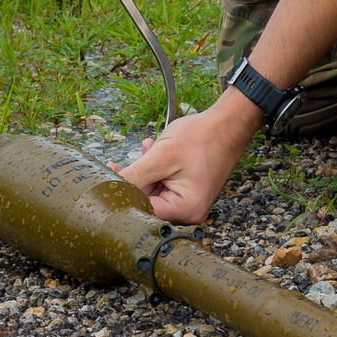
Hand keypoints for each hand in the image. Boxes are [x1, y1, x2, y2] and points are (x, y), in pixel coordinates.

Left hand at [112, 94, 262, 223]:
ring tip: (151, 147)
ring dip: (147, 169)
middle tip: (138, 154)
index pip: (143, 210)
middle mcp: (189, 212)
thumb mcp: (161, 156)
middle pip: (148, 202)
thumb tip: (109, 189)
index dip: (124, 192)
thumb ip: (134, 176)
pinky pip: (164, 184)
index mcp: (185, 210)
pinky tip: (156, 150)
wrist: (228, 124)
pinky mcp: (188, 191)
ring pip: (154, 190)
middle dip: (139, 176)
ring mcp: (189, 202)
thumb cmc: (202, 138)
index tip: (111, 172)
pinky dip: (157, 168)